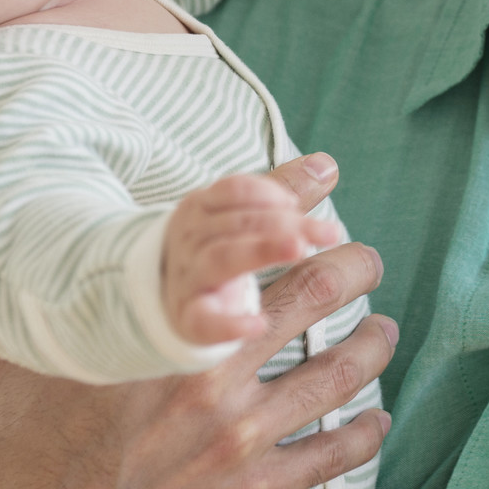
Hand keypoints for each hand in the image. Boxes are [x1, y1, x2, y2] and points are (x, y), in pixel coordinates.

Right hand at [0, 157, 396, 488]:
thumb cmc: (10, 457)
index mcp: (150, 327)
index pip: (234, 239)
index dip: (288, 196)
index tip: (322, 175)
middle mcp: (202, 373)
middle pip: (308, 295)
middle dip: (349, 265)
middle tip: (363, 256)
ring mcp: (232, 436)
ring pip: (335, 373)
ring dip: (371, 343)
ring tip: (381, 326)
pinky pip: (330, 455)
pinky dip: (364, 432)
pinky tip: (376, 417)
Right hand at [161, 154, 345, 345]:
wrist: (159, 299)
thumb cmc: (212, 249)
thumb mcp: (241, 216)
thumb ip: (283, 191)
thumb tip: (326, 164)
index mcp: (201, 208)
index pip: (233, 191)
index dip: (267, 194)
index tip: (296, 204)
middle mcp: (191, 240)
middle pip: (237, 224)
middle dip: (284, 223)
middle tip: (329, 231)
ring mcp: (188, 279)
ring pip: (221, 259)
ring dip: (261, 250)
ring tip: (299, 248)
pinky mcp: (189, 320)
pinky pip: (203, 321)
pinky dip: (228, 324)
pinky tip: (259, 325)